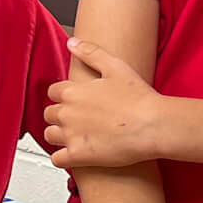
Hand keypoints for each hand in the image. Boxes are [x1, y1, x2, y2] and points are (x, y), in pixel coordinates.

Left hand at [44, 37, 166, 167]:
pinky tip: (75, 155)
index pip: (53, 92)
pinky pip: (57, 159)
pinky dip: (63, 158)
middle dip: (60, 116)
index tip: (74, 101)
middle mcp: (67, 113)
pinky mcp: (78, 156)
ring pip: (50, 135)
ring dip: (59, 135)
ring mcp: (71, 135)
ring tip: (76, 136)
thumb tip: (72, 42)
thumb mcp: (115, 66)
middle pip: (49, 113)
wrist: (153, 125)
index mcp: (72, 91)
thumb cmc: (139, 97)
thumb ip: (90, 52)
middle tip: (77, 119)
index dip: (63, 96)